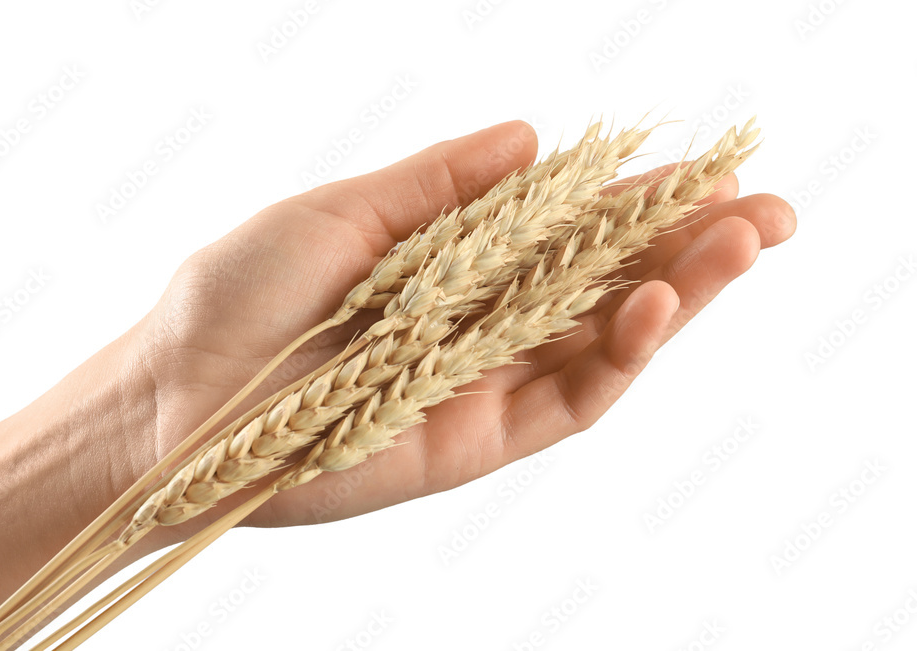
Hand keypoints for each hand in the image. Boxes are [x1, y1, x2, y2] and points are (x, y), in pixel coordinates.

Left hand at [134, 120, 795, 539]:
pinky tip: (655, 306)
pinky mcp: (473, 442)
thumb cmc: (239, 292)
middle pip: (606, 288)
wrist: (178, 395)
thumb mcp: (343, 212)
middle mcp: (480, 324)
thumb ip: (441, 184)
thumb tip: (533, 137)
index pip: (570, 232)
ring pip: (605, 345)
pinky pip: (564, 401)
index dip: (642, 203)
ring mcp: (483, 385)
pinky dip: (618, 357)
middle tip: (768, 211)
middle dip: (690, 249)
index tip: (710, 169)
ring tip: (739, 245)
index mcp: (455, 263)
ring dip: (680, 297)